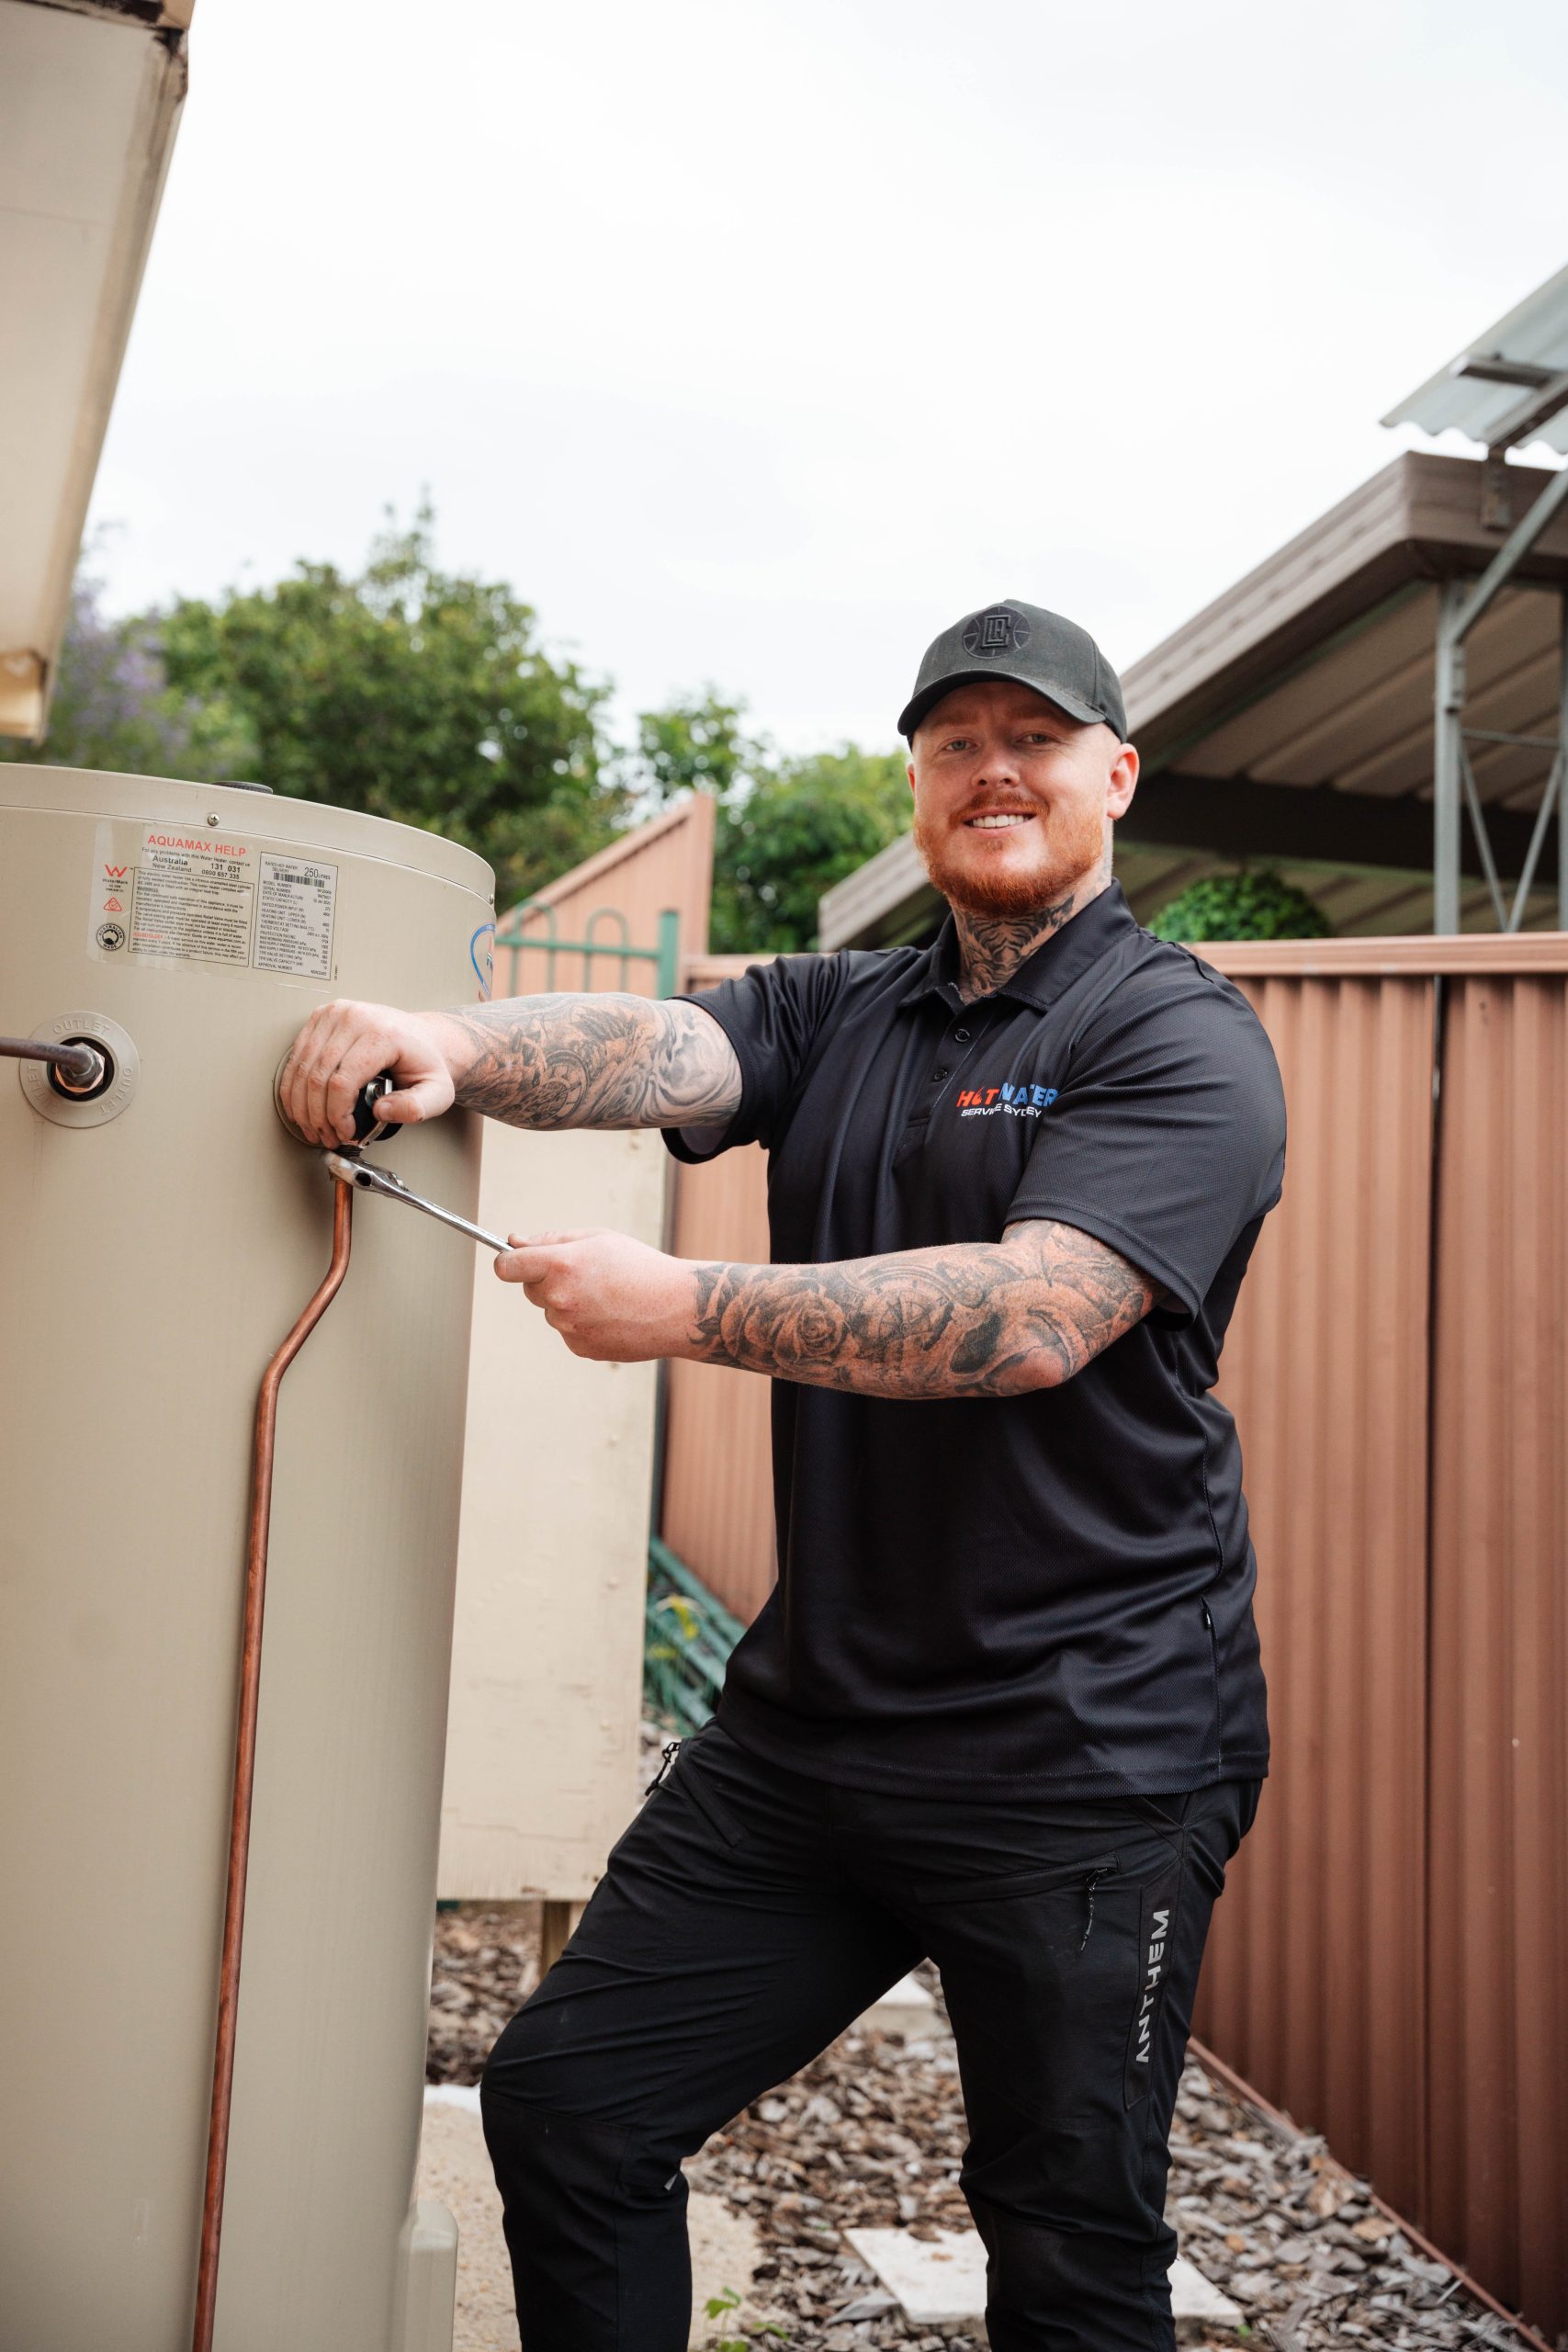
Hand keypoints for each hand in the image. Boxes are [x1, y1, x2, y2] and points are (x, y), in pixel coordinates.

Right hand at [278, 1000, 461, 1145]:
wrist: (423, 1037)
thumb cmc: (425, 1062)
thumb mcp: (437, 1091)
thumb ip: (416, 1107)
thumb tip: (382, 1111)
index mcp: (383, 1034)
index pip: (343, 1081)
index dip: (336, 1114)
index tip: (344, 1132)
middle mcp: (355, 1018)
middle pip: (318, 1076)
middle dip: (317, 1115)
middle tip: (326, 1136)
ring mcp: (335, 1014)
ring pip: (303, 1067)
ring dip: (302, 1105)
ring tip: (313, 1127)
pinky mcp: (322, 1017)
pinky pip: (297, 1055)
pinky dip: (293, 1085)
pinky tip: (300, 1106)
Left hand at [496, 1228, 695, 1361]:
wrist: (677, 1308)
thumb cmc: (641, 1267)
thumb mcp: (597, 1239)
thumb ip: (551, 1240)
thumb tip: (514, 1243)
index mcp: (561, 1266)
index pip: (506, 1267)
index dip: (508, 1262)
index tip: (516, 1261)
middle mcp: (559, 1299)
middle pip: (529, 1289)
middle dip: (546, 1280)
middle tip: (585, 1274)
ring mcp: (568, 1328)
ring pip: (552, 1311)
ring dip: (568, 1302)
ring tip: (607, 1296)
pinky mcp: (579, 1348)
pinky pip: (568, 1331)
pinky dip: (582, 1323)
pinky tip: (611, 1315)